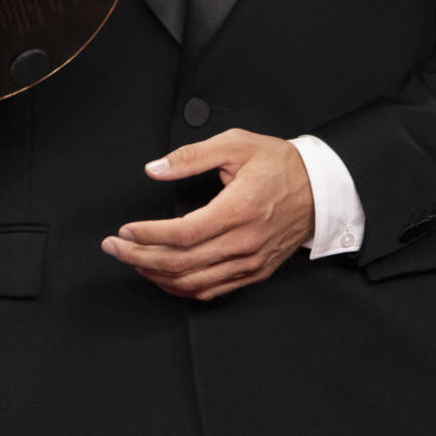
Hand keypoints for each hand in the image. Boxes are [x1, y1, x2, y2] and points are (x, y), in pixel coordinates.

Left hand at [101, 129, 313, 301]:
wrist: (321, 188)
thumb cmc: (280, 165)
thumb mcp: (235, 144)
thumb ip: (191, 156)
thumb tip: (156, 168)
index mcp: (239, 209)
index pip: (183, 233)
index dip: (148, 236)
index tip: (125, 230)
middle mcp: (244, 242)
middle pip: (181, 263)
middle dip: (140, 256)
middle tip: (114, 247)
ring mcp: (250, 263)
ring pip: (193, 282)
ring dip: (156, 275)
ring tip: (132, 260)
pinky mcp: (254, 272)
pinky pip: (212, 290)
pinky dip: (182, 288)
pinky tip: (163, 276)